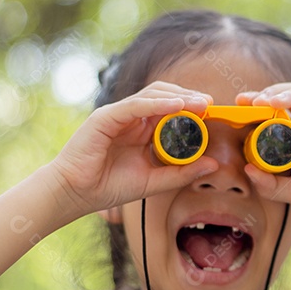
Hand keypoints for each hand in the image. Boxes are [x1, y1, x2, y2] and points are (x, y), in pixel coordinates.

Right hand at [45, 82, 217, 216]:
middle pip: (164, 96)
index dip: (192, 108)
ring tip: (200, 103)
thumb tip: (213, 164)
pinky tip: (177, 105)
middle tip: (211, 103)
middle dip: (189, 97)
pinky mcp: (106, 117)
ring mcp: (119, 114)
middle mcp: (132, 118)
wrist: (76, 194)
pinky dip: (157, 103)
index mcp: (142, 130)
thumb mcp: (154, 181)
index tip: (213, 112)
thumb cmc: (110, 186)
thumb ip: (182, 173)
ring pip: (152, 95)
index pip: (171, 110)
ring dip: (178, 96)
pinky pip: (135, 105)